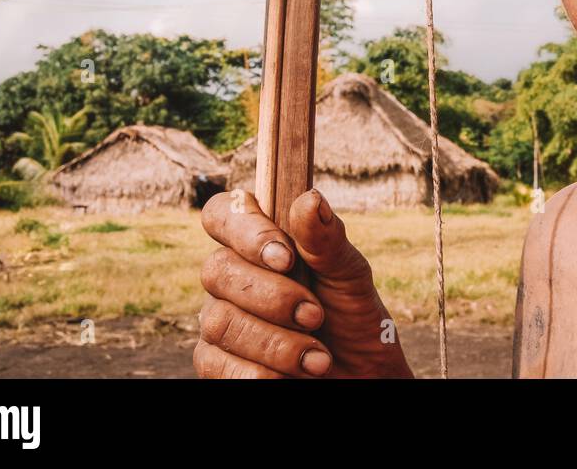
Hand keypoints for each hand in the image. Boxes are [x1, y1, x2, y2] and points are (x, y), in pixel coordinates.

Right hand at [194, 187, 414, 378]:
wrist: (361, 375)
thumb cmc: (352, 317)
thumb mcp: (349, 275)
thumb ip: (326, 240)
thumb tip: (311, 199)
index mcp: (260, 242)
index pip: (224, 213)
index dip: (245, 230)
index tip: (286, 257)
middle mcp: (232, 276)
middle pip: (217, 270)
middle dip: (272, 297)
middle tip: (315, 315)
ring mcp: (219, 319)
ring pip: (219, 321)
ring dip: (276, 343)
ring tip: (319, 359)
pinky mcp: (215, 362)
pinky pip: (215, 364)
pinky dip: (260, 373)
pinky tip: (292, 377)